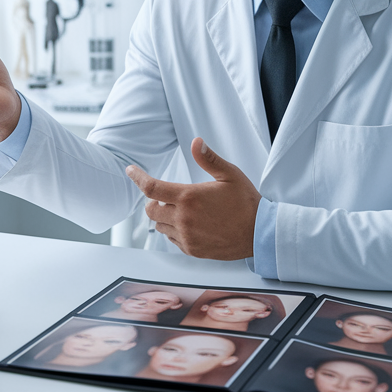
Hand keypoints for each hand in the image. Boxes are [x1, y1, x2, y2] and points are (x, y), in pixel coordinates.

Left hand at [128, 138, 261, 260]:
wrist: (260, 234)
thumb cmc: (247, 202)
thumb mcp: (230, 174)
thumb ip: (208, 159)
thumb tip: (196, 142)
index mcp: (190, 198)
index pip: (152, 188)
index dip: (137, 177)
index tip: (131, 170)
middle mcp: (184, 219)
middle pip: (150, 210)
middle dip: (153, 201)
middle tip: (166, 195)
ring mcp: (187, 237)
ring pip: (160, 226)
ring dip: (165, 216)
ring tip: (184, 210)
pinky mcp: (192, 250)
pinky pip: (172, 239)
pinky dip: (175, 230)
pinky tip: (191, 224)